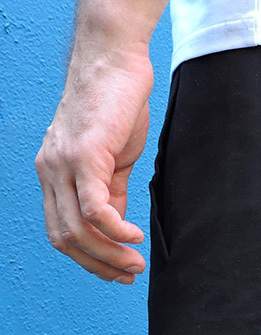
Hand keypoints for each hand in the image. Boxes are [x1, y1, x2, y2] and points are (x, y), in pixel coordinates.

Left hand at [35, 44, 153, 284]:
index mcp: (54, 174)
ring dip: (109, 253)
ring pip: (77, 228)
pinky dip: (115, 229)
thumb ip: (111, 192)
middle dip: (99, 264)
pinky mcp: (84, 155)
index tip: (119, 271)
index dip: (89, 259)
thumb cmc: (115, 104)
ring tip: (136, 262)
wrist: (114, 61)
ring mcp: (63, 164)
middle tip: (130, 273)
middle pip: (65, 238)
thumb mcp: (112, 158)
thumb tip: (116, 225)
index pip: (61, 231)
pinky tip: (134, 236)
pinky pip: (94, 208)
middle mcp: (51, 172)